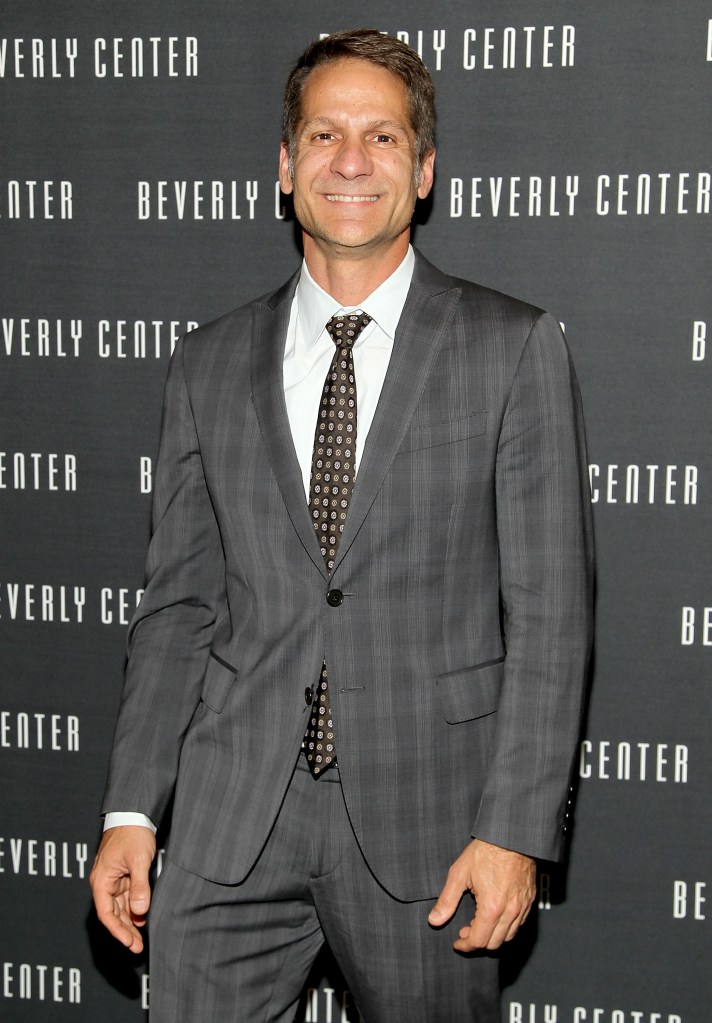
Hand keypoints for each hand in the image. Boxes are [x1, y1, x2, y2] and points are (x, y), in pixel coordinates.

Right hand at [89, 826, 156, 953]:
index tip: (130, 943)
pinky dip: (133, 909)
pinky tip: (142, 918)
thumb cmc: (133, 833)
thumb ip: (139, 885)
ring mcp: (113, 879)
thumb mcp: (139, 859)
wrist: (133, 813)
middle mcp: (104, 883)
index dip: (117, 931)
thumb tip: (139, 911)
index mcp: (101, 880)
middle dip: (125, 932)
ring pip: (119, 908)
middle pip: (112, 914)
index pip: (106, 914)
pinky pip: (125, 897)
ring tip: (140, 939)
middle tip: (137, 948)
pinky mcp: (122, 875)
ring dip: (129, 923)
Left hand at [428, 838, 535, 950]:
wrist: (511, 835)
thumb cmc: (485, 851)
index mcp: (492, 907)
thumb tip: (434, 920)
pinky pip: (519, 924)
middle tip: (465, 931)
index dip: (465, 945)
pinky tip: (495, 916)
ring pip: (508, 936)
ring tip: (479, 924)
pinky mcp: (530, 900)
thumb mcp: (459, 873)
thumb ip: (447, 900)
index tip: (457, 942)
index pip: (478, 940)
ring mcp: (522, 907)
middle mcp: (510, 911)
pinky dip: (506, 927)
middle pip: (494, 943)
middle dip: (477, 942)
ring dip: (492, 936)